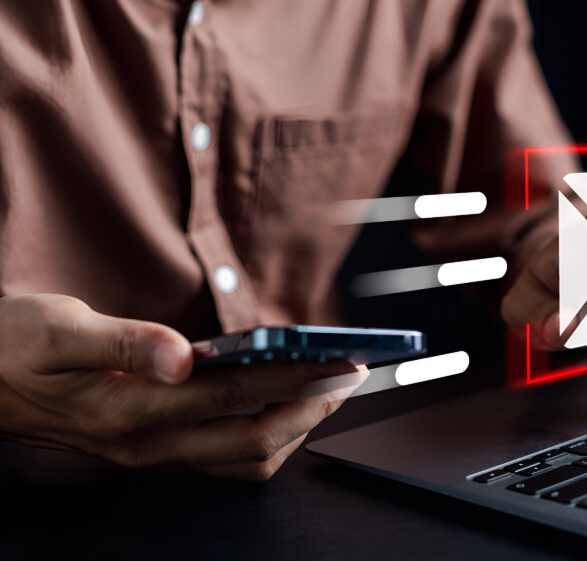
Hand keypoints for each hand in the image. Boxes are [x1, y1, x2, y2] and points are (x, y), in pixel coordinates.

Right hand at [0, 294, 366, 479]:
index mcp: (127, 411)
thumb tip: (181, 354)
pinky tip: (283, 403)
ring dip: (295, 427)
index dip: (295, 377)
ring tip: (330, 389)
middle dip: (313, 409)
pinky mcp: (150, 450)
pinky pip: (224, 457)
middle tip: (353, 374)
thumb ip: (122, 342)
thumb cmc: (12, 344)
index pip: (235, 396)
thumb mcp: (56, 327)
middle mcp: (145, 444)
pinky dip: (265, 433)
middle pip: (254, 441)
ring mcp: (149, 454)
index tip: (339, 357)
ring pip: (243, 459)